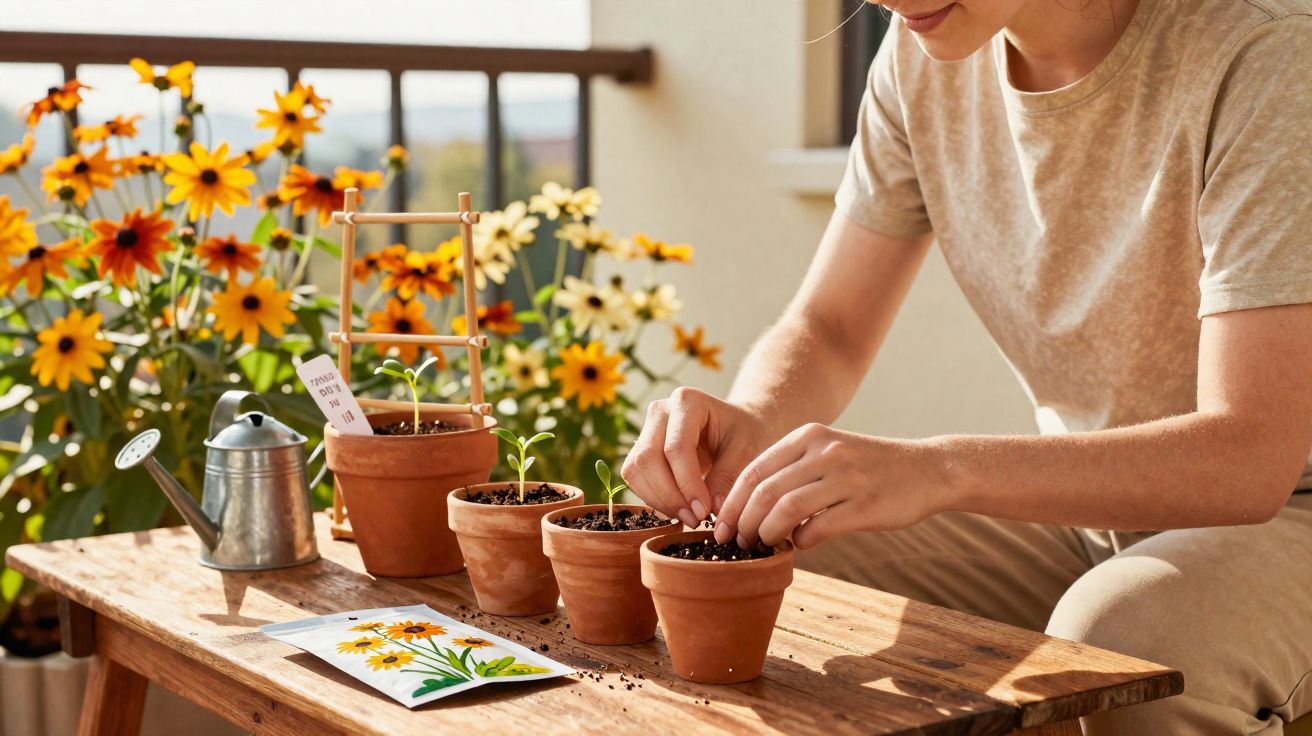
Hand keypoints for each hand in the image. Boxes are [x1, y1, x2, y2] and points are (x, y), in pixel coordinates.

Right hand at [622, 387, 776, 527]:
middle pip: (648, 458)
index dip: (687, 484)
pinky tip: (678, 509)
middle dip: (669, 495)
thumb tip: (710, 511)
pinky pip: (635, 478)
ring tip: (688, 517)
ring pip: (635, 470)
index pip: (676, 447)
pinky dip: (653, 499)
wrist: (739, 426)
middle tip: (695, 519)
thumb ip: (727, 478)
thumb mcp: (747, 451)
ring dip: (659, 500)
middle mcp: (660, 410)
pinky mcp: (641, 449)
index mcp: (687, 401)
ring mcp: (646, 429)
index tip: (704, 511)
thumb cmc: (745, 433)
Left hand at [712, 423, 947, 549]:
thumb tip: (751, 507)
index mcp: (809, 436)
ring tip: (764, 545)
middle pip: (764, 491)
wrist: (928, 470)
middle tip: (738, 543)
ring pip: (785, 509)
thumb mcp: (829, 451)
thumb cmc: (871, 467)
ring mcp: (846, 477)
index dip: (732, 502)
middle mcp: (825, 452)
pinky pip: (818, 528)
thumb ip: (793, 470)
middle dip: (743, 522)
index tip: (721, 526)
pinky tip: (801, 544)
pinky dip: (801, 541)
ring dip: (767, 534)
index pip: (754, 470)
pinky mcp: (864, 505)